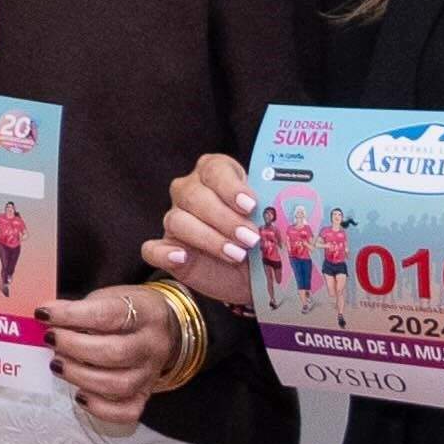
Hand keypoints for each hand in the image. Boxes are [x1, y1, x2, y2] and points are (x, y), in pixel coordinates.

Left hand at [43, 285, 181, 429]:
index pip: (108, 315)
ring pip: (119, 384)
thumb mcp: (107, 298)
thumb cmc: (126, 312)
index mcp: (145, 313)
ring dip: (80, 376)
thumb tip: (46, 315)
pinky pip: (127, 411)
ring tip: (57, 364)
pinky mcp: (145, 395)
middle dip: (74, 347)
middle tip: (50, 339)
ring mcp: (150, 373)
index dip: (71, 315)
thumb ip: (79, 307)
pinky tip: (79, 395)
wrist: (163, 328)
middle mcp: (152, 345)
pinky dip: (100, 408)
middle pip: (115, 353)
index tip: (44, 314)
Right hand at [144, 152, 258, 313]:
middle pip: (194, 195)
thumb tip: (290, 203)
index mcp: (217, 175)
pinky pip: (152, 248)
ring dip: (207, 238)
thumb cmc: (265, 238)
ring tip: (236, 254)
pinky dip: (164, 253)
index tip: (251, 206)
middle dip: (224, 219)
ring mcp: (176, 220)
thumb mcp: (273, 218)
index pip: (214, 170)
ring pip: (177, 220)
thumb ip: (274, 207)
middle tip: (251, 238)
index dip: (230, 187)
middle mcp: (191, 192)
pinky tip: (182, 258)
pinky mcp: (167, 249)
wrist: (257, 274)